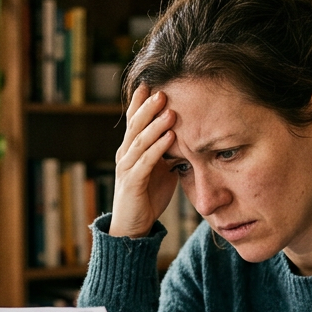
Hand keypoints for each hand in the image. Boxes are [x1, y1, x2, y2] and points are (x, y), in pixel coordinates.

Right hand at [109, 84, 179, 237]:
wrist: (132, 227)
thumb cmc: (147, 197)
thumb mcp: (160, 170)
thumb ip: (168, 153)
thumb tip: (187, 137)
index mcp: (130, 150)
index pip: (133, 121)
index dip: (140, 103)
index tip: (151, 83)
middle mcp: (124, 155)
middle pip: (135, 125)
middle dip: (148, 107)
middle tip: (162, 90)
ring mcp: (126, 168)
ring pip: (140, 140)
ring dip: (155, 124)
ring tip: (169, 110)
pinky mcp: (132, 183)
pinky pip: (145, 161)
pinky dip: (158, 148)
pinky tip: (170, 137)